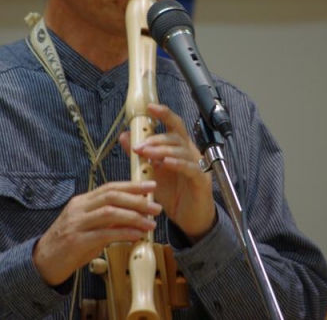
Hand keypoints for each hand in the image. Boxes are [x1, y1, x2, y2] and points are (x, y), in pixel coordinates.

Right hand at [32, 181, 161, 285]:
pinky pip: (104, 234)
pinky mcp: (76, 241)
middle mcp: (79, 208)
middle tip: (156, 207)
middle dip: (137, 199)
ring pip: (109, 212)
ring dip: (134, 216)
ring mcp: (77, 224)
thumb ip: (107, 220)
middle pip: (111, 196)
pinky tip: (137, 235)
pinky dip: (123, 233)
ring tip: (150, 223)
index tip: (150, 186)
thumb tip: (134, 217)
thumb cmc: (68, 244)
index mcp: (82, 201)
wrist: (42, 262)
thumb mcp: (88, 227)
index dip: (132, 185)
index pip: (109, 187)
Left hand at [120, 103, 215, 242]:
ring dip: (162, 150)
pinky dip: (177, 164)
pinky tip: (166, 163)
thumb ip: (140, 155)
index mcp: (180, 148)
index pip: (173, 125)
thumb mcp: (152, 173)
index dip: (164, 114)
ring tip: (147, 154)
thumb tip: (125, 136)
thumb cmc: (174, 195)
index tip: (150, 107)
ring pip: (181, 150)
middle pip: (175, 136)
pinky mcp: (201, 180)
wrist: (190, 219)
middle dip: (155, 139)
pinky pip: (190, 168)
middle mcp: (190, 152)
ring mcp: (198, 165)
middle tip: (138, 147)